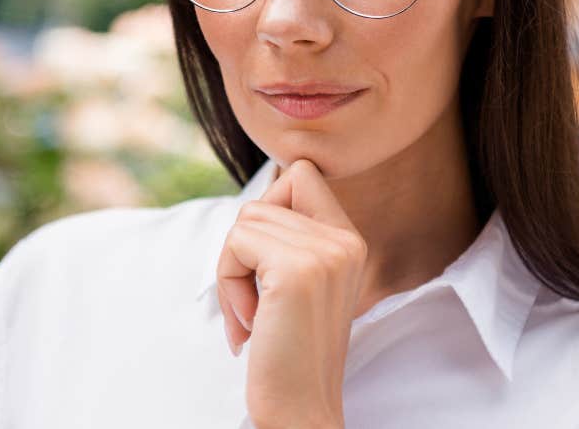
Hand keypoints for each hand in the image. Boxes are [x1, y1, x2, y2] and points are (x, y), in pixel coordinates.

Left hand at [216, 158, 367, 428]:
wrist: (301, 408)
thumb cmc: (288, 351)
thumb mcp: (302, 281)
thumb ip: (292, 236)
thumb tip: (260, 194)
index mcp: (350, 239)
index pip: (300, 173)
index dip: (268, 208)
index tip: (267, 264)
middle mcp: (345, 240)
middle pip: (263, 199)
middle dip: (242, 250)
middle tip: (257, 301)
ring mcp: (325, 253)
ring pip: (245, 221)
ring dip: (233, 271)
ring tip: (256, 315)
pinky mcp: (297, 271)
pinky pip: (237, 243)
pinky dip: (229, 284)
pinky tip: (252, 323)